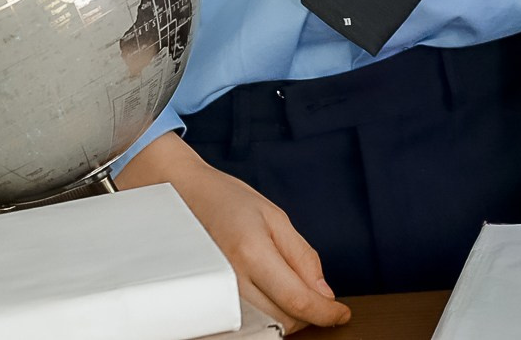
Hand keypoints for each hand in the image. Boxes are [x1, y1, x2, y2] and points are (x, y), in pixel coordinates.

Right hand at [117, 132, 349, 331]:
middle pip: (280, 319)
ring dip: (285, 318)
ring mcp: (213, 293)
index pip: (296, 299)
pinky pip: (240, 322)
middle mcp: (230, 278)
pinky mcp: (203, 300)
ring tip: (292, 295)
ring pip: (261, 326)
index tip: (341, 315)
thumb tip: (324, 293)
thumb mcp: (275, 217)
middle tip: (318, 299)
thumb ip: (302, 258)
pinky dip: (261, 318)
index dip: (324, 313)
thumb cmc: (226, 200)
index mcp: (252, 252)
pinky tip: (269, 301)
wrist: (179, 195)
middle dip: (307, 315)